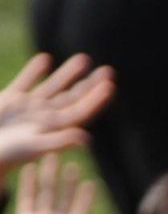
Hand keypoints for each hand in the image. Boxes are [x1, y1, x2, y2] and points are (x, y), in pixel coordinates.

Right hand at [0, 51, 113, 171]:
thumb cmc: (6, 156)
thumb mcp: (33, 147)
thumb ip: (59, 141)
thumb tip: (87, 139)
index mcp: (53, 128)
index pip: (81, 111)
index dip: (96, 99)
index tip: (110, 85)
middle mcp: (44, 117)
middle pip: (73, 98)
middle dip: (90, 85)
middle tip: (109, 71)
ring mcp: (28, 108)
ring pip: (52, 87)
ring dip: (68, 74)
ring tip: (84, 59)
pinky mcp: (9, 101)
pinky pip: (25, 82)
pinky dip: (34, 71)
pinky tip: (45, 58)